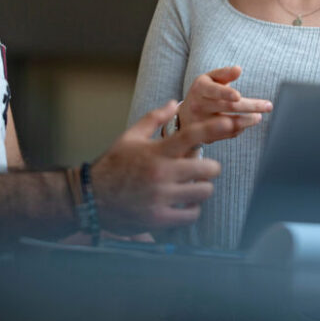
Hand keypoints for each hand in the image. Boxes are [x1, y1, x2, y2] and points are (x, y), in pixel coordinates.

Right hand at [90, 100, 229, 233]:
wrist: (90, 198)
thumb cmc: (113, 165)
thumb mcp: (129, 137)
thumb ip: (153, 119)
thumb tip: (174, 102)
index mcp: (155, 152)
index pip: (190, 136)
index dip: (213, 128)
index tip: (229, 123)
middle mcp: (160, 174)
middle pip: (207, 168)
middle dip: (210, 168)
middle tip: (204, 169)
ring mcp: (160, 197)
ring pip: (203, 192)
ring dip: (202, 188)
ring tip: (193, 186)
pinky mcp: (159, 218)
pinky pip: (191, 214)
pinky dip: (192, 209)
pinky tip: (184, 204)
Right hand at [177, 66, 271, 140]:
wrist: (185, 116)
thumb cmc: (203, 93)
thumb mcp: (209, 79)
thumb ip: (224, 73)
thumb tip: (238, 69)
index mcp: (200, 88)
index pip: (213, 91)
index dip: (225, 93)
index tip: (238, 95)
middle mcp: (198, 106)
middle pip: (227, 107)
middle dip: (250, 107)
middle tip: (268, 106)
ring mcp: (201, 123)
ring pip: (228, 123)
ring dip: (247, 120)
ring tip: (258, 117)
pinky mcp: (206, 137)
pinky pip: (227, 134)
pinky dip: (239, 129)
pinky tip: (246, 124)